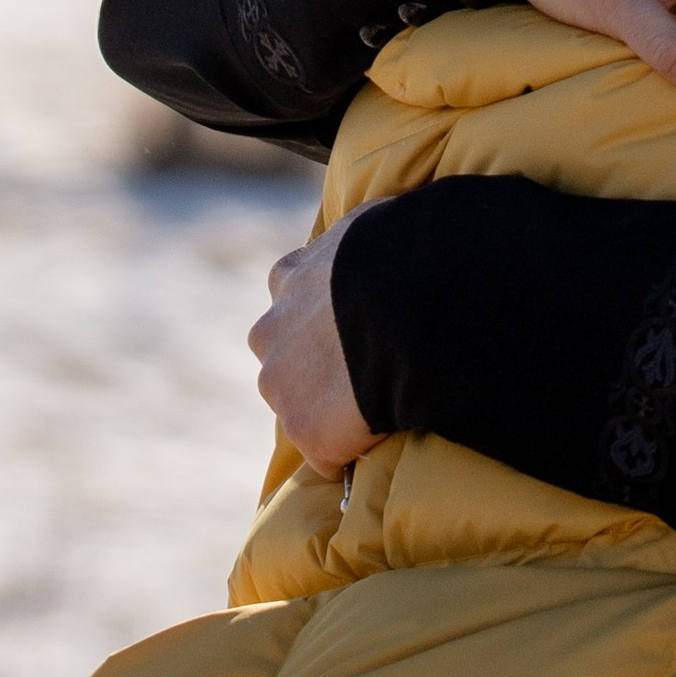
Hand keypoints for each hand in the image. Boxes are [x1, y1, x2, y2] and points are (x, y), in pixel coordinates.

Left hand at [250, 208, 383, 477]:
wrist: (405, 305)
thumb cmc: (402, 256)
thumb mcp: (376, 223)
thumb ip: (367, 234)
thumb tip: (390, 224)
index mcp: (289, 277)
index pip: (292, 298)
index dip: (325, 314)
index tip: (354, 322)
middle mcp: (270, 332)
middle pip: (284, 356)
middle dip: (314, 365)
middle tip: (367, 369)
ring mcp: (282, 387)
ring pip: (300, 407)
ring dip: (329, 411)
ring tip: (381, 408)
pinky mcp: (307, 433)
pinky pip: (329, 453)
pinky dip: (352, 450)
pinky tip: (387, 437)